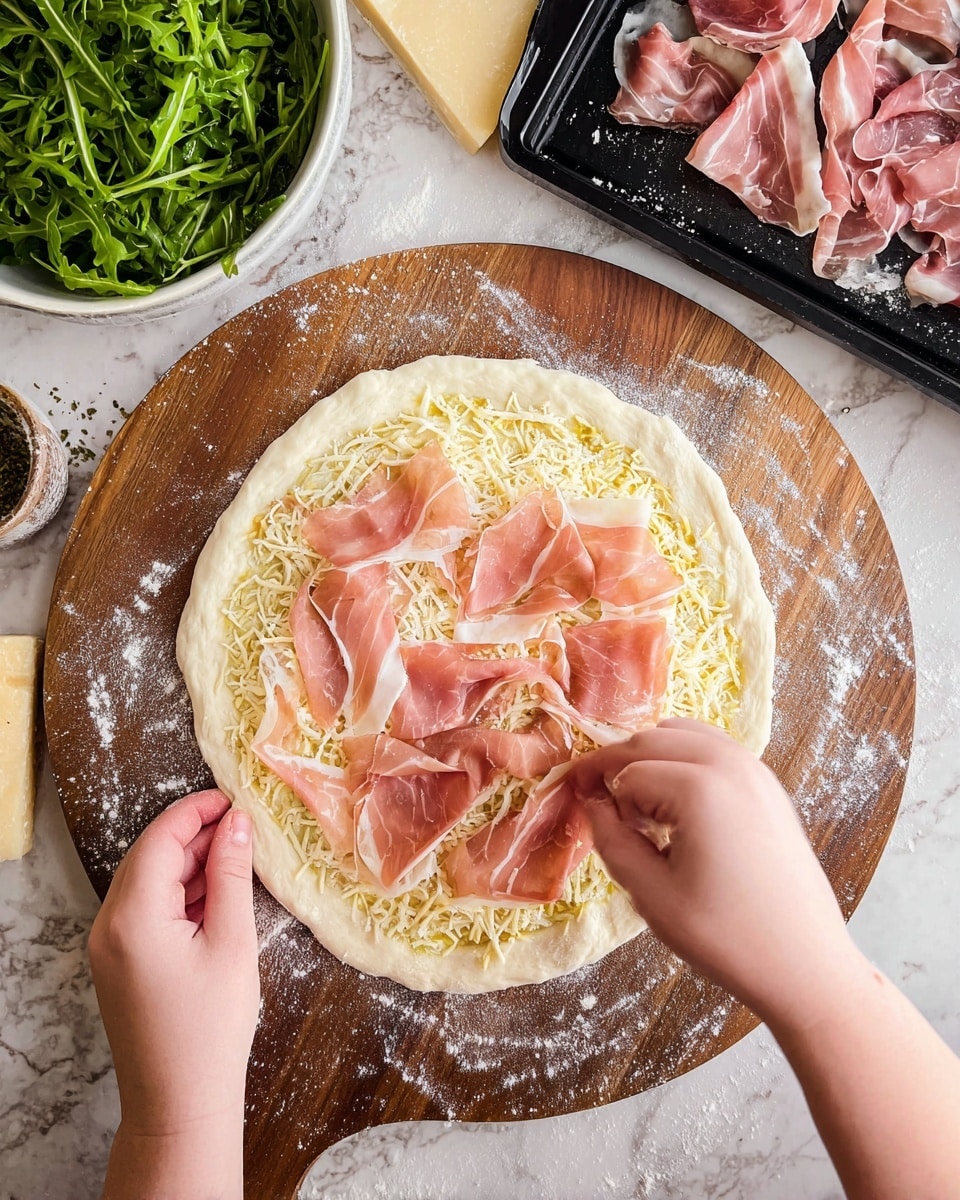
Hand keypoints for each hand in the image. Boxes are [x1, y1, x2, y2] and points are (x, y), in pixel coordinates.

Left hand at [89, 790, 258, 1198]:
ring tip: (235, 859)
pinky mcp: (116, 963)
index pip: (161, 838)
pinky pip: (144, 909)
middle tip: (242, 827)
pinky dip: (176, 894)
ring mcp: (107, 946)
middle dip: (194, 835)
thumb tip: (237, 823)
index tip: (234, 799)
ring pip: (146, 881)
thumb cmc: (211, 1028)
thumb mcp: (232, 941)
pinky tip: (213, 895)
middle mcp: (108, 925)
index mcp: (132, 915)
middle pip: (149, 856)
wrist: (180, 1102)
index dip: (197, 811)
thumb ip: (231, 874)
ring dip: (187, 864)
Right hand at [571, 718, 857, 1025]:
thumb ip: (612, 841)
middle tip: (601, 806)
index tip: (581, 810)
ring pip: (683, 733)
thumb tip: (592, 805)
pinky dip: (684, 758)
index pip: (627, 772)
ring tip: (640, 806)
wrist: (805, 964)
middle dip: (619, 766)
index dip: (599, 793)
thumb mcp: (652, 896)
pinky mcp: (769, 783)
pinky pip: (714, 747)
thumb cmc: (728, 938)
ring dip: (652, 756)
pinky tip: (676, 803)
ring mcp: (755, 770)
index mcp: (699, 788)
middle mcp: (730, 764)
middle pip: (652, 739)